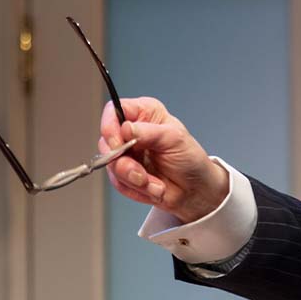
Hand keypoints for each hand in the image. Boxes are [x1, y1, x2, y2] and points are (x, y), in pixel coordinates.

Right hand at [98, 97, 228, 222]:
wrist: (195, 189)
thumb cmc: (190, 159)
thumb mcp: (175, 140)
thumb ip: (149, 132)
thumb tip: (126, 129)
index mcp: (144, 114)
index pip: (113, 110)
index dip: (110, 127)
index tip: (118, 144)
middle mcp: (131, 131)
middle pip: (106, 141)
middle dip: (124, 163)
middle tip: (141, 173)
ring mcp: (126, 153)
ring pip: (111, 165)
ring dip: (135, 179)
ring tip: (155, 182)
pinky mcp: (124, 173)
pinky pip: (118, 182)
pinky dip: (137, 189)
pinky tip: (154, 186)